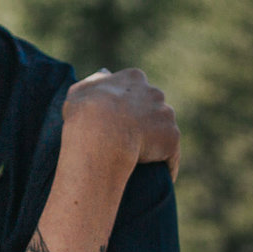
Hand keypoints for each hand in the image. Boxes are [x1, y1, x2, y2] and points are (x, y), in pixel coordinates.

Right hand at [64, 67, 181, 175]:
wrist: (101, 135)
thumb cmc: (85, 114)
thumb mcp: (80, 91)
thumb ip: (94, 80)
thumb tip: (105, 73)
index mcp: (133, 78)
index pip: (136, 88)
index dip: (127, 105)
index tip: (119, 119)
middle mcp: (155, 92)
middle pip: (154, 107)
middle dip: (146, 120)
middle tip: (130, 140)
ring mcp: (166, 115)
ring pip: (164, 129)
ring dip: (157, 141)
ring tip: (144, 160)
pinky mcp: (172, 138)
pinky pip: (172, 155)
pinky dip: (166, 165)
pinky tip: (159, 178)